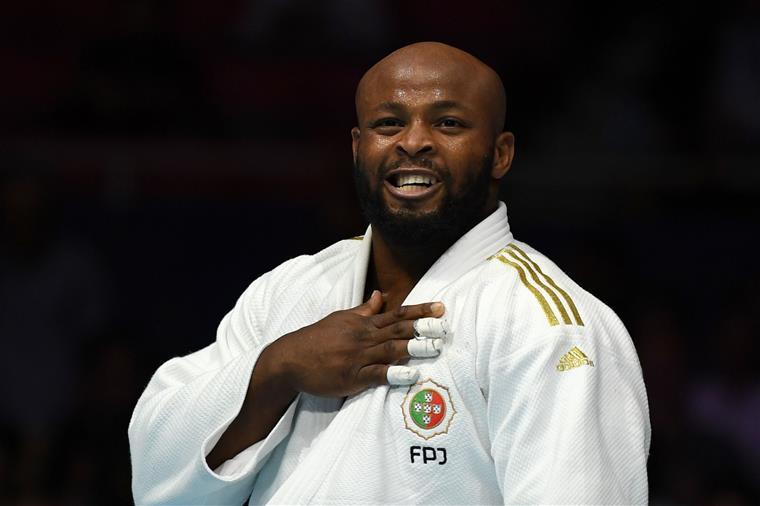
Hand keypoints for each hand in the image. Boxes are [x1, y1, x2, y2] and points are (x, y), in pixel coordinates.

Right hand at [263, 290, 446, 397]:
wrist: (290, 358)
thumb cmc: (316, 338)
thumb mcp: (341, 319)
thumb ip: (364, 310)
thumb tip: (380, 296)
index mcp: (363, 324)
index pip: (397, 315)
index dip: (420, 311)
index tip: (441, 308)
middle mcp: (363, 337)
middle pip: (398, 330)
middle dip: (424, 328)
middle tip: (446, 326)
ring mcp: (358, 357)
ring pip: (390, 349)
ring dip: (414, 348)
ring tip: (436, 348)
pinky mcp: (351, 377)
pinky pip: (376, 374)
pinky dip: (394, 373)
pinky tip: (411, 375)